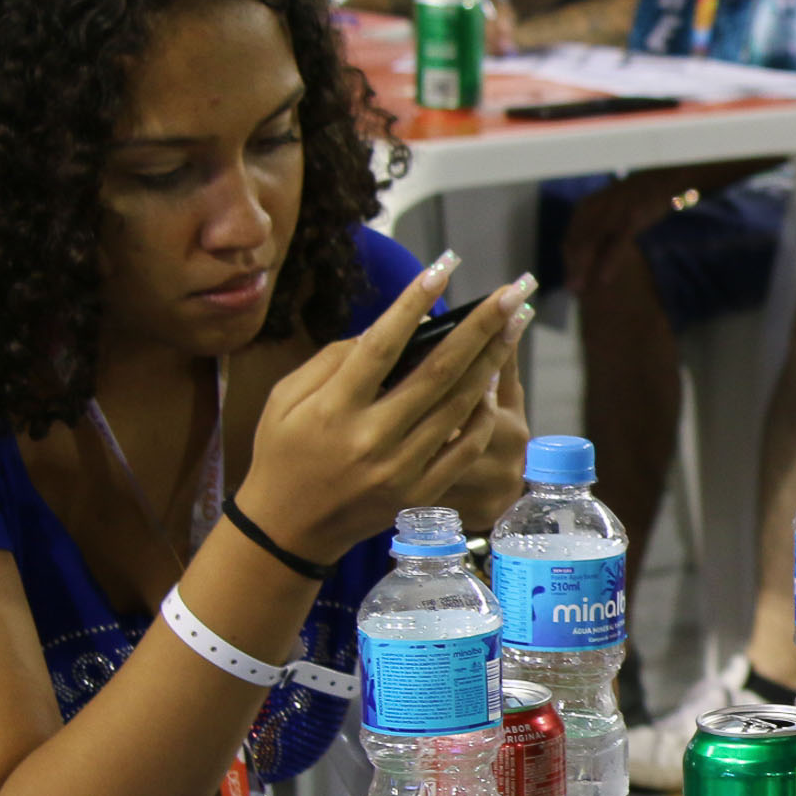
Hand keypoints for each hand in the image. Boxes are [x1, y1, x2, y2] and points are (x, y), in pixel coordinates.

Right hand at [236, 268, 534, 564]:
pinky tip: (493, 382)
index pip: (382, 345)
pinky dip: (482, 414)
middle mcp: (371, 437)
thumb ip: (332, 360)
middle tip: (512, 292)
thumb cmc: (282, 453)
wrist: (287, 529)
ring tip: (514, 325)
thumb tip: (384, 329)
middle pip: (437, 373)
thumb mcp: (286, 398)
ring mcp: (400, 468)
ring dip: (492, 362)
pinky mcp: (419, 492)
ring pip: (458, 407)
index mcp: (334, 408)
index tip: (446, 265)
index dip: (415, 302)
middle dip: (480, 328)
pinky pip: (464, 448)